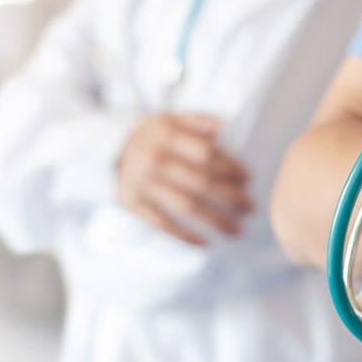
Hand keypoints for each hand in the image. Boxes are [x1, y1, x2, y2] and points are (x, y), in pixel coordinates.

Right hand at [117, 113, 252, 244]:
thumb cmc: (153, 136)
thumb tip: (222, 125)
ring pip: (185, 206)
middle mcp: (153, 160)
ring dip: (215, 220)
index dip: (230, 167)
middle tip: (250, 207)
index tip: (248, 179)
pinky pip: (162, 223)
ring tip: (238, 229)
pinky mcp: (133, 204)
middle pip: (200, 182)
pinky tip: (206, 242)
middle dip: (230, 197)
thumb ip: (196, 121)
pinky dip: (184, 235)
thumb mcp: (170, 119)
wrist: (110, 150)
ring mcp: (142, 184)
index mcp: (165, 135)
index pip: (205, 154)